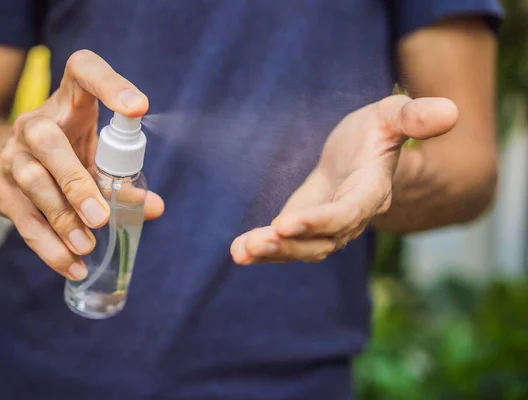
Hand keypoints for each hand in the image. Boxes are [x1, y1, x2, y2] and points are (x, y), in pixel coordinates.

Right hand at [0, 50, 164, 279]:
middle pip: (47, 142)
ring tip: (88, 246)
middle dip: (76, 181)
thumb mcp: (92, 152)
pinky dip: (49, 247)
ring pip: (32, 184)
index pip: (83, 71)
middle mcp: (35, 125)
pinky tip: (73, 265)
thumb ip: (123, 177)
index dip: (110, 83)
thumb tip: (154, 206)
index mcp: (67, 103)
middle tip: (103, 216)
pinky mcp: (1, 189)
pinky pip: (24, 219)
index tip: (138, 107)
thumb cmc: (63, 151)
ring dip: (62, 219)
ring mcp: (12, 156)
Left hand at [230, 95, 457, 264]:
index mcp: (371, 190)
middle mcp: (351, 215)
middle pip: (324, 240)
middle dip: (291, 244)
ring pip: (304, 248)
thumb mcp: (393, 115)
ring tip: (241, 251)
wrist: (363, 151)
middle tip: (258, 242)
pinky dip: (265, 250)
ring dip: (274, 252)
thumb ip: (415, 117)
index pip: (348, 212)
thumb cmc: (378, 130)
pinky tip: (239, 252)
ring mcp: (329, 225)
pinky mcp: (307, 225)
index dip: (320, 221)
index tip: (286, 224)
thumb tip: (451, 112)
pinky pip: (289, 244)